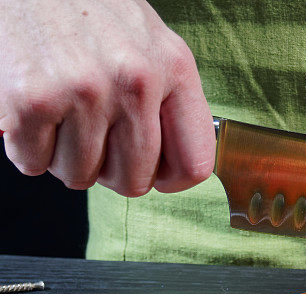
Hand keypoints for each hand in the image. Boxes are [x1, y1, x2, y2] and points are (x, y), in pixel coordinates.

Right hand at [0, 0, 214, 195]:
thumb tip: (174, 161)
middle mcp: (135, 81)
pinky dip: (27, 149)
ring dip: (67, 158)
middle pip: (134, 181)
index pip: (194, 164)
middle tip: (95, 138)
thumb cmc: (89, 10)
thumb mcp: (149, 42)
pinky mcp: (32, 100)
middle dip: (112, 171)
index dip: (170, 180)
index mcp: (174, 68)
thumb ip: (168, 98)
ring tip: (62, 117)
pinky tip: (33, 116)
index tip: (154, 171)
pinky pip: (34, 163)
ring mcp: (84, 91)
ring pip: (81, 176)